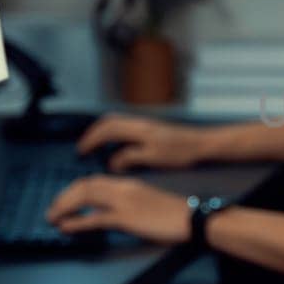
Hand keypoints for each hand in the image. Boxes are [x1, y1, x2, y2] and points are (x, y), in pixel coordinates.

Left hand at [45, 174, 190, 244]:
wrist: (190, 218)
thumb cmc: (173, 214)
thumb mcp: (146, 202)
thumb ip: (127, 202)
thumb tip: (109, 212)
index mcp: (127, 184)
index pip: (93, 180)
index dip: (73, 190)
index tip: (64, 200)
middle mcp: (122, 188)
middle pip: (84, 185)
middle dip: (63, 197)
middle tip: (52, 209)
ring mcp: (123, 202)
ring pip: (85, 197)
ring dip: (64, 206)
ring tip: (53, 217)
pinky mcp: (126, 218)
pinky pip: (95, 218)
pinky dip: (76, 222)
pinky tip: (65, 226)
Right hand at [76, 113, 209, 171]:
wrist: (203, 143)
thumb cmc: (181, 152)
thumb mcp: (154, 158)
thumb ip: (130, 158)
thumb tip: (111, 162)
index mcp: (138, 129)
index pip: (107, 130)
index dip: (91, 140)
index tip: (81, 152)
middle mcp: (140, 123)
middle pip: (109, 121)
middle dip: (93, 134)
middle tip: (84, 148)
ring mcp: (146, 124)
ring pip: (118, 122)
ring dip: (104, 132)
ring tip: (96, 147)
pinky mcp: (152, 129)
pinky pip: (126, 126)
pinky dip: (115, 134)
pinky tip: (118, 146)